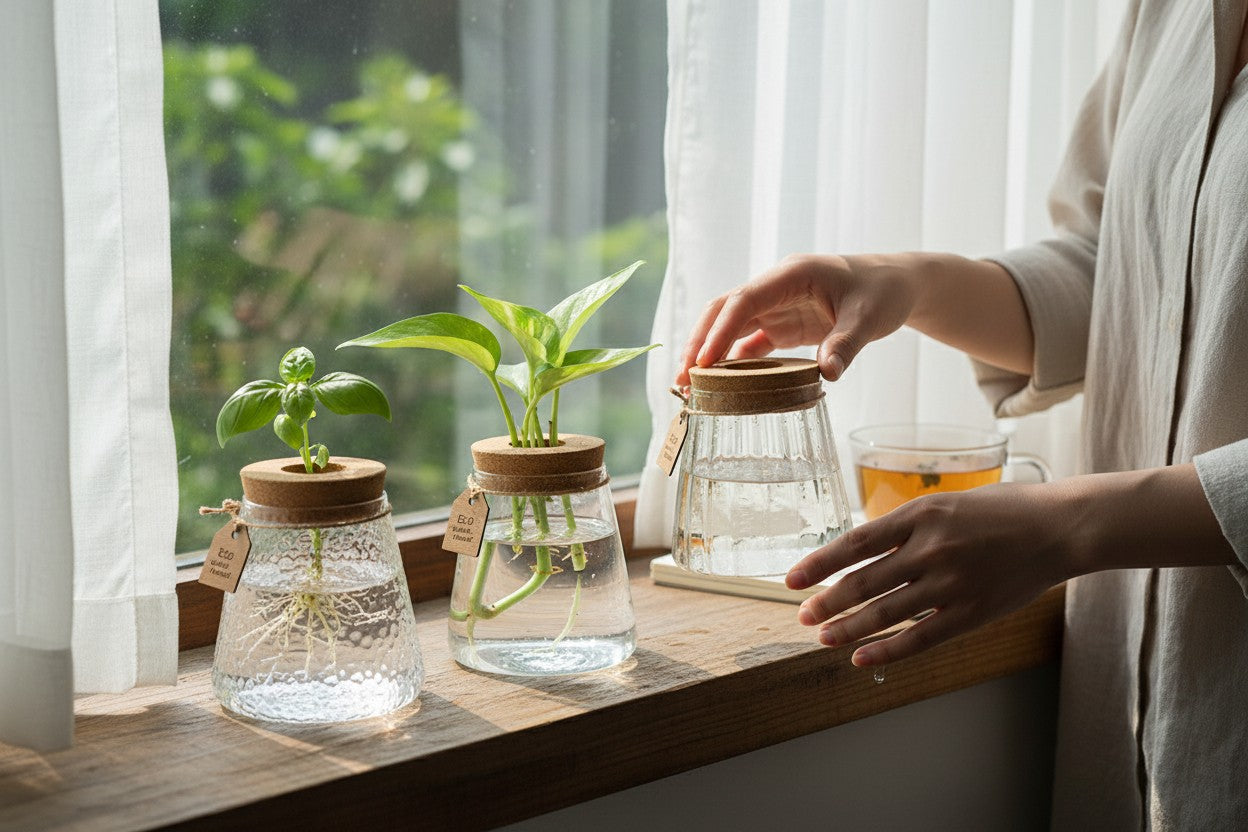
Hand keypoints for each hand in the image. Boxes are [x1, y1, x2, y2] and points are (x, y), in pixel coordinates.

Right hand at [675, 254, 918, 385]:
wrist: (897, 285)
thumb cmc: (883, 291)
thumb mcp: (870, 317)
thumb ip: (846, 345)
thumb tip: (827, 376)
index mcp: (792, 275)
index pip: (744, 300)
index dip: (720, 330)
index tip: (704, 362)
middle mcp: (777, 287)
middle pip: (725, 310)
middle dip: (700, 341)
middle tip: (682, 377)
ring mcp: (777, 306)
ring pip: (730, 325)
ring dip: (709, 352)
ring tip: (690, 385)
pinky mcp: (783, 324)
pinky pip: (749, 341)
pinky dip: (732, 360)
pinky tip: (718, 384)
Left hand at [785, 483, 1070, 666]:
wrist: (1059, 528)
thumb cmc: (1001, 511)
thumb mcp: (944, 503)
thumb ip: (905, 527)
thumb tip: (860, 551)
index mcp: (920, 514)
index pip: (854, 543)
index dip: (818, 564)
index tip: (791, 579)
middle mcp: (931, 549)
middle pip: (863, 582)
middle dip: (826, 602)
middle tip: (802, 615)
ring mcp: (950, 584)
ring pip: (884, 614)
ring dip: (847, 628)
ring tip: (822, 637)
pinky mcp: (970, 613)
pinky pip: (919, 638)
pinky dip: (886, 652)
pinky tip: (861, 658)